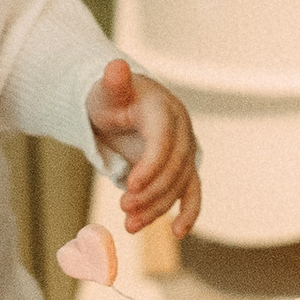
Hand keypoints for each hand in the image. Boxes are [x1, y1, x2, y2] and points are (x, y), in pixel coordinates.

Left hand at [89, 57, 200, 237]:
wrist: (122, 108)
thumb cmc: (112, 98)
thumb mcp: (107, 91)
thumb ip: (113, 83)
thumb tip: (115, 67)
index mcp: (164, 110)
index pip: (163, 141)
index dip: (151, 165)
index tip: (131, 186)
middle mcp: (182, 131)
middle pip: (173, 168)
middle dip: (150, 191)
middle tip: (123, 206)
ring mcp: (186, 151)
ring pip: (179, 185)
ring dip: (158, 207)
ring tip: (130, 225)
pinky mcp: (183, 169)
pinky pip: (191, 192)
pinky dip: (188, 213)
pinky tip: (177, 232)